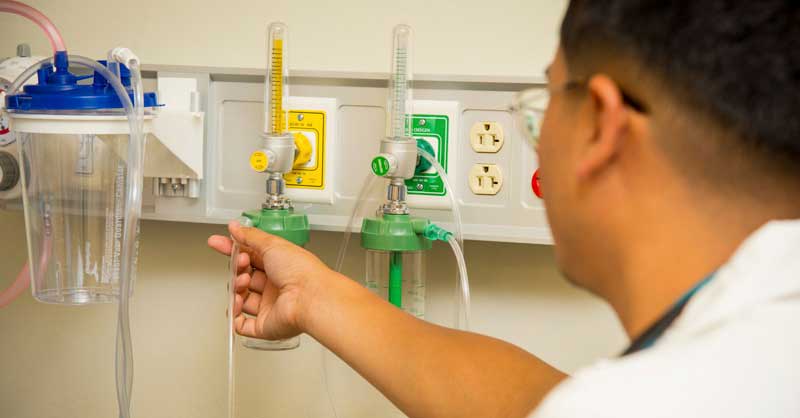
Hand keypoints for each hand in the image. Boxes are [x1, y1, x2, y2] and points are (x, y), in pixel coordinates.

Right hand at [208, 221, 331, 339]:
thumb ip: (250, 236)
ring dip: (236, 290)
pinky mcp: (265, 326)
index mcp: (279, 266)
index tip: (217, 242)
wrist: (310, 297)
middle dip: (236, 269)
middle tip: (239, 263)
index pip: (250, 256)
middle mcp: (275, 286)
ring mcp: (270, 306)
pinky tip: (237, 304)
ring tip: (242, 283)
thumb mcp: (272, 245)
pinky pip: (243, 325)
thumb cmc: (301, 271)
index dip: (233, 250)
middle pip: (245, 278)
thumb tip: (235, 227)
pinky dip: (235, 315)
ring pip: (242, 300)